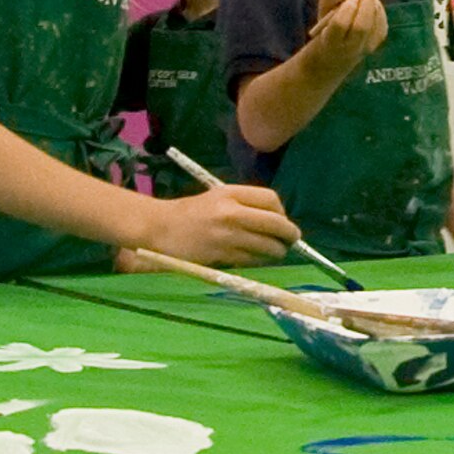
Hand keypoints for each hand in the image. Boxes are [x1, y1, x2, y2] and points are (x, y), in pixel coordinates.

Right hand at [142, 183, 296, 266]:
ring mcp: (226, 235)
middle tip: (293, 240)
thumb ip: (245, 204)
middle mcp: (231, 212)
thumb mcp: (218, 197)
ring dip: (277, 251)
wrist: (160, 228)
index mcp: (230, 193)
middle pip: (275, 224)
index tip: (282, 220)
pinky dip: (259, 260)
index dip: (282, 212)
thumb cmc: (192, 213)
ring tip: (277, 252)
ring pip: (266, 245)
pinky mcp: (221, 254)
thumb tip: (277, 220)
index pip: (271, 200)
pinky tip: (258, 259)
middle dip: (289, 234)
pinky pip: (251, 260)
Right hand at [307, 0, 387, 68]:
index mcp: (330, 40)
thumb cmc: (329, 22)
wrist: (339, 49)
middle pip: (361, 27)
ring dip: (373, 5)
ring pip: (375, 23)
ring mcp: (366, 46)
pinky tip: (370, 5)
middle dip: (366, 6)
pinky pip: (382, 21)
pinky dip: (378, 8)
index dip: (347, 9)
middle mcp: (349, 48)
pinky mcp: (378, 40)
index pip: (340, 25)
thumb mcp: (325, 6)